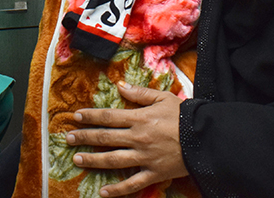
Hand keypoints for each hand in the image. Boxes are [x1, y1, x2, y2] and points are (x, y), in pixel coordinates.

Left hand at [66, 82, 187, 196]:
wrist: (205, 138)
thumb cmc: (184, 116)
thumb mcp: (163, 98)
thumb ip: (139, 93)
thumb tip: (120, 86)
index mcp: (139, 118)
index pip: (108, 117)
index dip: (91, 116)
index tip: (76, 117)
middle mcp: (138, 138)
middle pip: (105, 137)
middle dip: (84, 137)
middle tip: (68, 138)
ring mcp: (144, 158)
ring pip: (113, 160)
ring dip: (93, 160)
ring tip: (78, 159)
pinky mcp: (153, 174)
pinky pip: (132, 184)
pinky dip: (117, 190)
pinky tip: (103, 192)